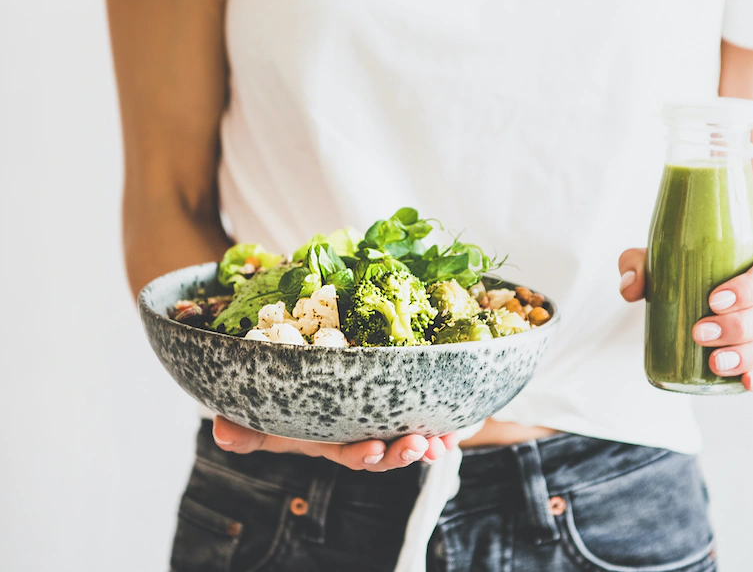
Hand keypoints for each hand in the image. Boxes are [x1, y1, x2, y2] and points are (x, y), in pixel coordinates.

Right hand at [212, 415, 459, 471]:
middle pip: (385, 451)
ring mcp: (383, 419)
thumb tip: (220, 432)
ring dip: (427, 441)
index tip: (372, 449)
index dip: (362, 455)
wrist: (315, 373)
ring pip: (407, 436)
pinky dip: (444, 421)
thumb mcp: (268, 415)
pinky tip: (456, 422)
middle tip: (417, 445)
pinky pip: (427, 415)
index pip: (347, 452)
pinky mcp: (404, 400)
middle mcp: (360, 432)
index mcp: (331, 437)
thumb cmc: (289, 397)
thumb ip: (246, 427)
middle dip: (400, 453)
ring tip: (441, 439)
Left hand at [618, 228, 752, 391]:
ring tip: (716, 363)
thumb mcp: (669, 248)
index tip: (713, 300)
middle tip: (701, 334)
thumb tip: (630, 288)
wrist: (733, 260)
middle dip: (742, 326)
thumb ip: (640, 261)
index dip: (752, 287)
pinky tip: (748, 382)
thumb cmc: (703, 252)